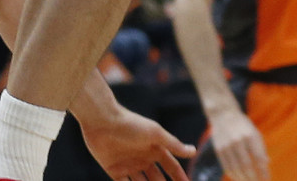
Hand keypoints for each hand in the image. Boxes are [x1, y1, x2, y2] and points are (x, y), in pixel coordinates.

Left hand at [79, 103, 195, 180]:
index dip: (179, 176)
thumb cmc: (132, 124)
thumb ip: (173, 145)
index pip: (171, 166)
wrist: (102, 121)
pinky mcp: (114, 170)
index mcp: (156, 148)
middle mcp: (144, 158)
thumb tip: (193, 152)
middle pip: (158, 178)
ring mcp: (129, 165)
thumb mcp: (156, 134)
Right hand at [202, 106, 268, 180]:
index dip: (263, 172)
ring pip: (236, 169)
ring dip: (243, 179)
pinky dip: (233, 175)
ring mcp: (227, 146)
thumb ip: (260, 148)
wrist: (224, 115)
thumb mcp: (255, 133)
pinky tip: (238, 178)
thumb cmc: (243, 126)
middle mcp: (238, 141)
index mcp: (250, 136)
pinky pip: (227, 167)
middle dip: (253, 178)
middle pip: (247, 166)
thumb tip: (266, 164)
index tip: (267, 180)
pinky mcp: (219, 150)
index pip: (259, 158)